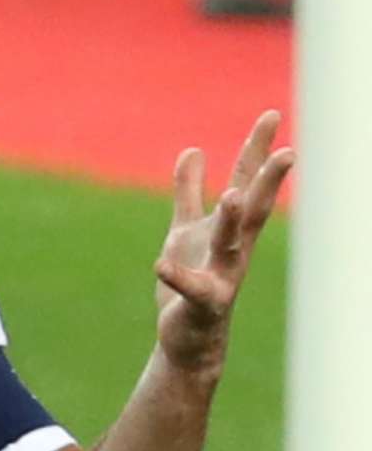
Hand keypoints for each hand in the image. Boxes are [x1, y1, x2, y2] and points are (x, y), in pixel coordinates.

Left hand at [153, 111, 294, 374]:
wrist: (187, 335)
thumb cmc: (192, 276)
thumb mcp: (186, 227)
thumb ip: (188, 190)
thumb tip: (192, 149)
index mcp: (229, 227)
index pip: (247, 181)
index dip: (257, 149)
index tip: (272, 115)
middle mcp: (233, 248)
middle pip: (254, 208)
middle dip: (268, 181)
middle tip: (288, 152)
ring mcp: (221, 275)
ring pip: (230, 245)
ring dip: (232, 221)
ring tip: (233, 196)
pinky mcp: (202, 302)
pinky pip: (191, 287)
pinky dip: (178, 275)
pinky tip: (161, 263)